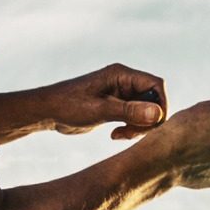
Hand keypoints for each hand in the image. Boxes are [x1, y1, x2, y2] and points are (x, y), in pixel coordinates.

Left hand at [41, 63, 168, 139]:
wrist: (48, 111)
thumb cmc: (69, 105)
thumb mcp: (100, 109)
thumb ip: (129, 111)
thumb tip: (158, 113)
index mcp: (122, 74)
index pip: (156, 85)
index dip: (161, 104)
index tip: (154, 124)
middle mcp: (125, 82)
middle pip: (153, 99)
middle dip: (149, 119)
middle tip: (132, 133)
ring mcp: (121, 94)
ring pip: (146, 111)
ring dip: (139, 126)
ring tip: (122, 135)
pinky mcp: (117, 107)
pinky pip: (135, 117)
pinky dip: (131, 128)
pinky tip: (116, 135)